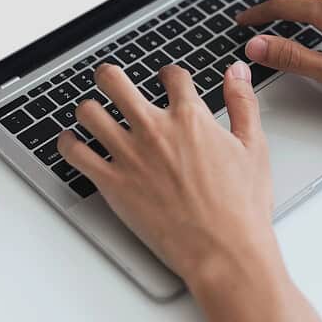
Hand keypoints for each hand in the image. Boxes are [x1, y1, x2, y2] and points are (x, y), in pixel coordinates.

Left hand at [56, 62, 277, 285]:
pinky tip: (71, 141)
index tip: (167, 78)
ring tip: (91, 110)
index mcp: (189, 118)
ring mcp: (129, 156)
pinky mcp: (111, 183)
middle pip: (115, 82)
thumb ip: (242, 103)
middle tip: (109, 78)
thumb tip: (237, 72)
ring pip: (89, 113)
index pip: (171, 76)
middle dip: (110, 75)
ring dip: (89, 108)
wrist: (223, 250)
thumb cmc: (240, 206)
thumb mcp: (253, 146)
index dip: (169, 73)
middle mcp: (154, 130)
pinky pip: (75, 154)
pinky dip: (68, 143)